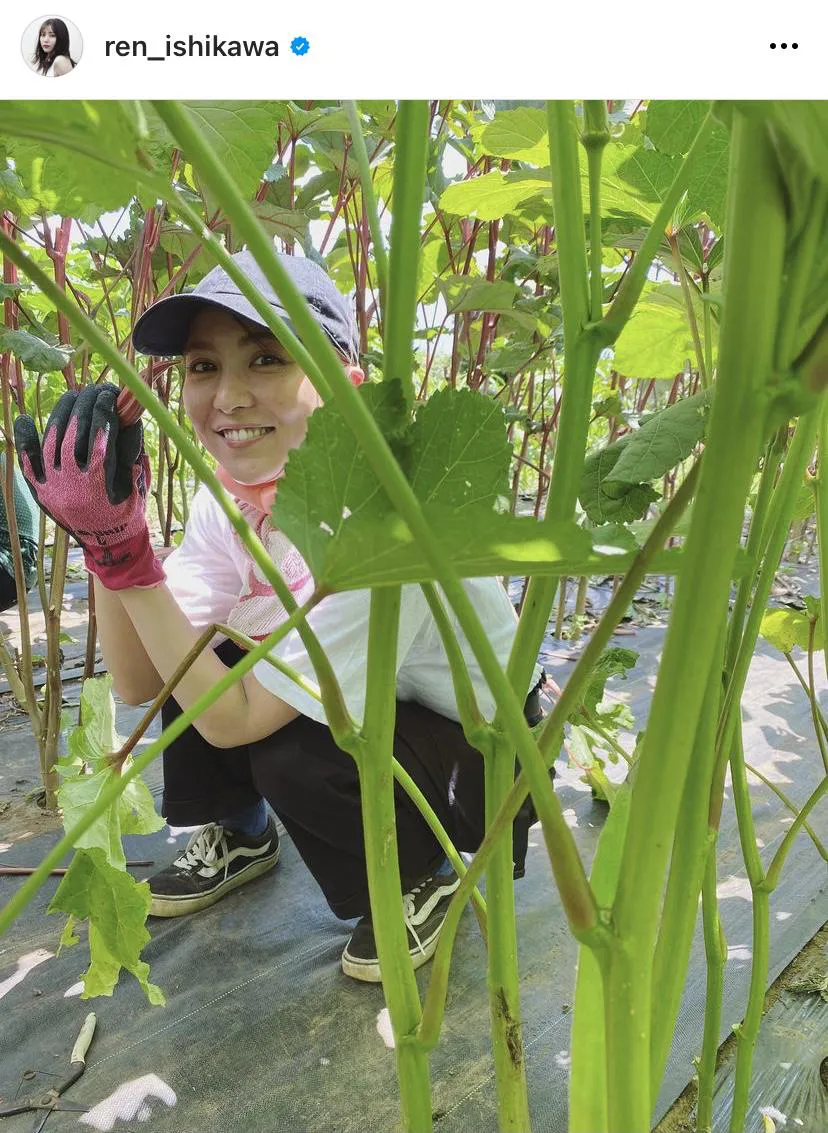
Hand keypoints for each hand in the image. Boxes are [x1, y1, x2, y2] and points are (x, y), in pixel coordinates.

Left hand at [13, 383, 164, 589]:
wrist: (108, 544)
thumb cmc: (127, 510)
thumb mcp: (137, 482)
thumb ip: (131, 450)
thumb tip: (128, 415)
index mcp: (100, 481)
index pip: (100, 434)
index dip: (104, 409)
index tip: (110, 393)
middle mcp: (73, 482)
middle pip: (75, 432)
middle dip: (84, 405)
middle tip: (94, 390)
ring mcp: (53, 486)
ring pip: (53, 440)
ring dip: (62, 414)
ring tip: (71, 397)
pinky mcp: (41, 491)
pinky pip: (29, 462)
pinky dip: (26, 440)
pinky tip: (24, 420)